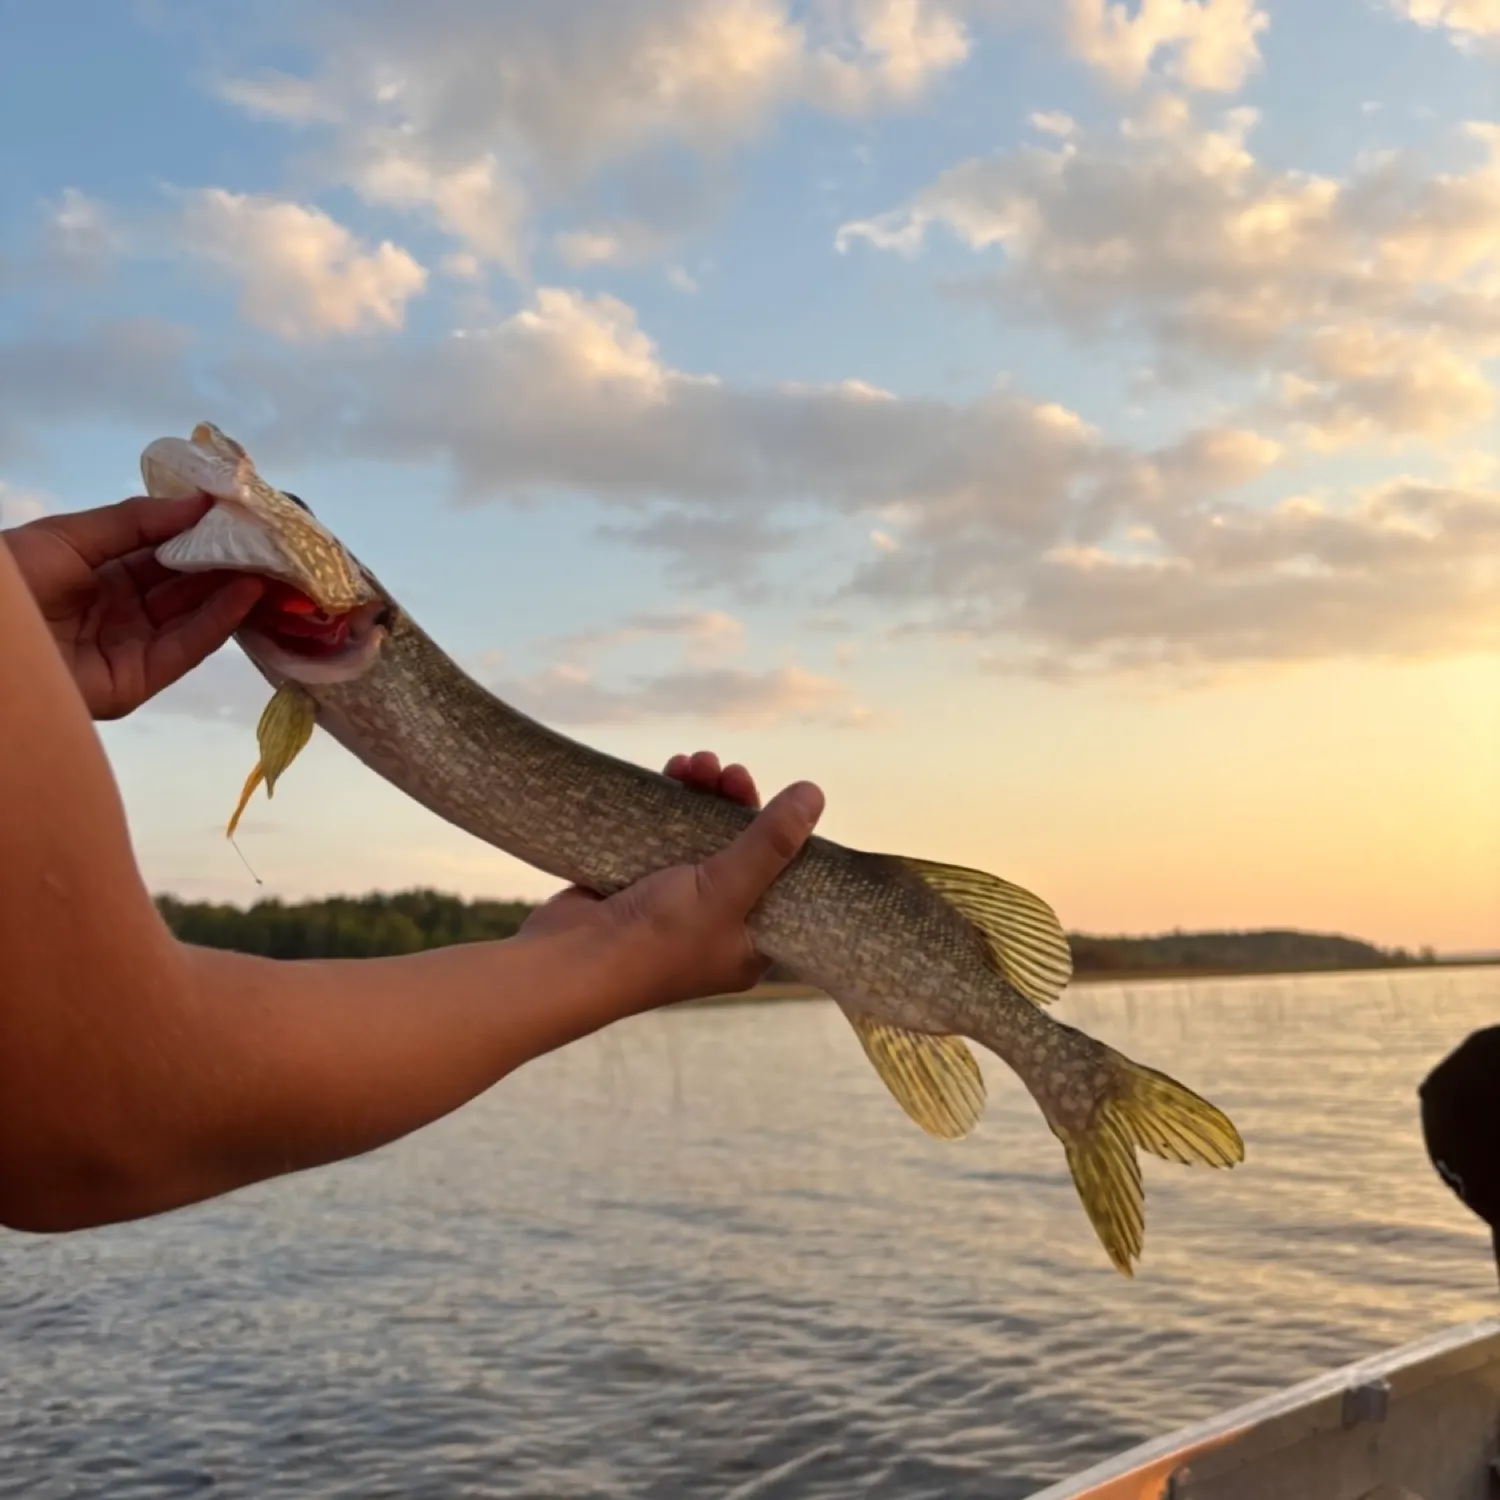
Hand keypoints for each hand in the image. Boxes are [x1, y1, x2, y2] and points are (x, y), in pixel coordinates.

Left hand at [3, 495, 264, 719]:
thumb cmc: (13, 582)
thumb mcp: (69, 537)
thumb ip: (135, 522)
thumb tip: (199, 502)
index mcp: (99, 574)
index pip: (162, 553)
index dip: (200, 533)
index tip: (240, 513)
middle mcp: (120, 611)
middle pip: (185, 586)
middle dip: (228, 562)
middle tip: (271, 539)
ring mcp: (130, 647)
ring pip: (193, 616)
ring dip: (234, 590)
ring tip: (272, 563)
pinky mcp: (137, 682)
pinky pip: (185, 649)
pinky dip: (219, 622)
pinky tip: (247, 593)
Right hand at [519, 750, 821, 1007]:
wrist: (570, 960)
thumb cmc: (657, 941)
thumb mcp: (726, 889)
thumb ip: (770, 843)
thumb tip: (814, 796)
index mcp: (750, 943)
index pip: (783, 879)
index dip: (784, 834)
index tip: (781, 797)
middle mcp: (718, 923)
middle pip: (742, 849)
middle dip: (735, 804)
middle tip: (728, 771)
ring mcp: (675, 901)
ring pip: (702, 834)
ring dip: (702, 794)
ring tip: (695, 762)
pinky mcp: (639, 880)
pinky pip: (664, 831)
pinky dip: (670, 802)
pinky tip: (672, 771)